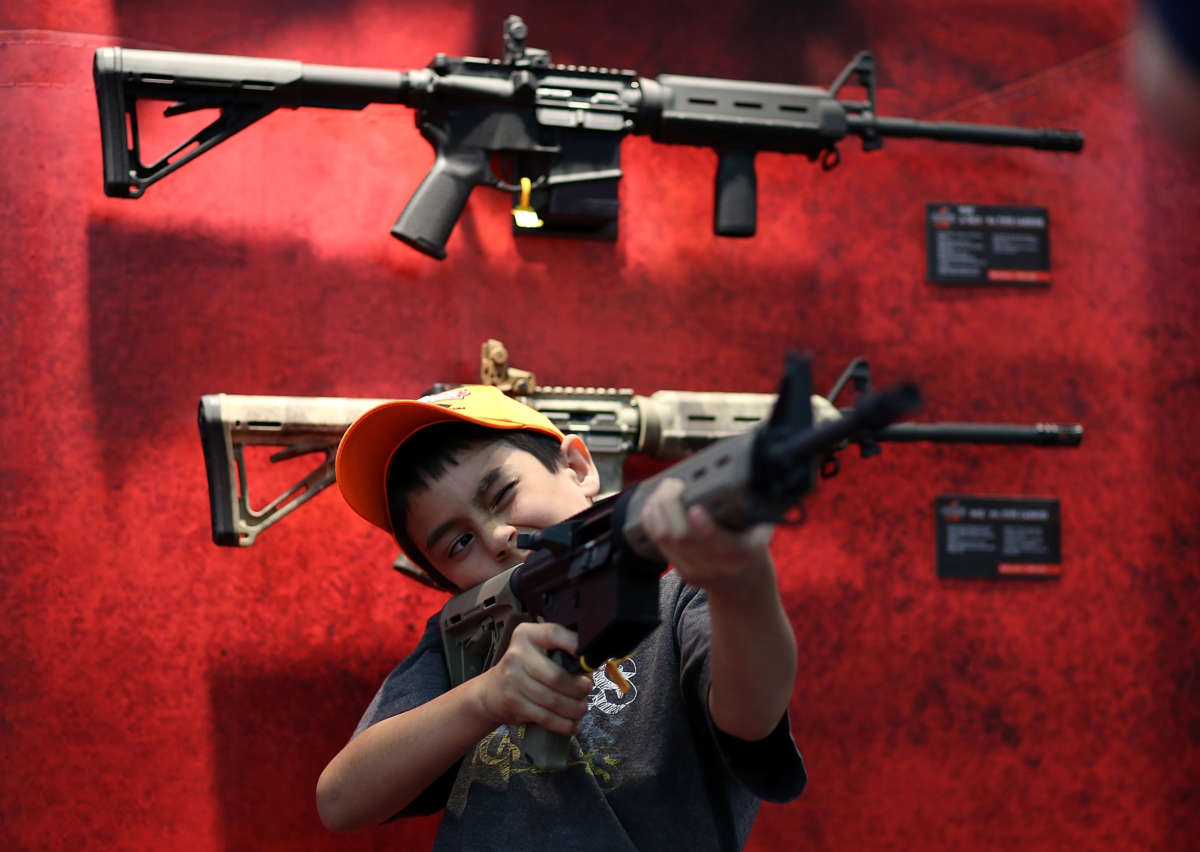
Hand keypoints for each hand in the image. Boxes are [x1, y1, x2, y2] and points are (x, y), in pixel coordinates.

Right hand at [477, 621, 593, 735]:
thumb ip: (562, 653)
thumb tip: (590, 668)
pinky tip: (574, 725)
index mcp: (527, 635)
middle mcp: (517, 654)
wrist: (492, 691)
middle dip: (579, 688)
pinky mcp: (514, 703)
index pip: (555, 633)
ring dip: (575, 709)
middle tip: (587, 691)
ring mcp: (513, 680)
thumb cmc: (525, 668)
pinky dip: (564, 724)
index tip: (590, 660)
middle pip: (557, 676)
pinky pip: (546, 717)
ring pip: (554, 700)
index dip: (576, 646)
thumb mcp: (538, 650)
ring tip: (581, 709)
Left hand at [638, 477, 774, 594]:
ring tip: (662, 489)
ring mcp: (694, 570)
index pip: (719, 543)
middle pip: (682, 537)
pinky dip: (651, 520)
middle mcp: (715, 565)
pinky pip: (657, 543)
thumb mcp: (762, 530)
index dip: (705, 527)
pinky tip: (653, 503)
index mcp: (741, 553)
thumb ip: (754, 508)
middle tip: (674, 483)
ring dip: (657, 509)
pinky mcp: (679, 570)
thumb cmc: (752, 546)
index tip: (695, 508)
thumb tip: (749, 475)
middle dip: (671, 505)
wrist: (743, 583)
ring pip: (665, 538)